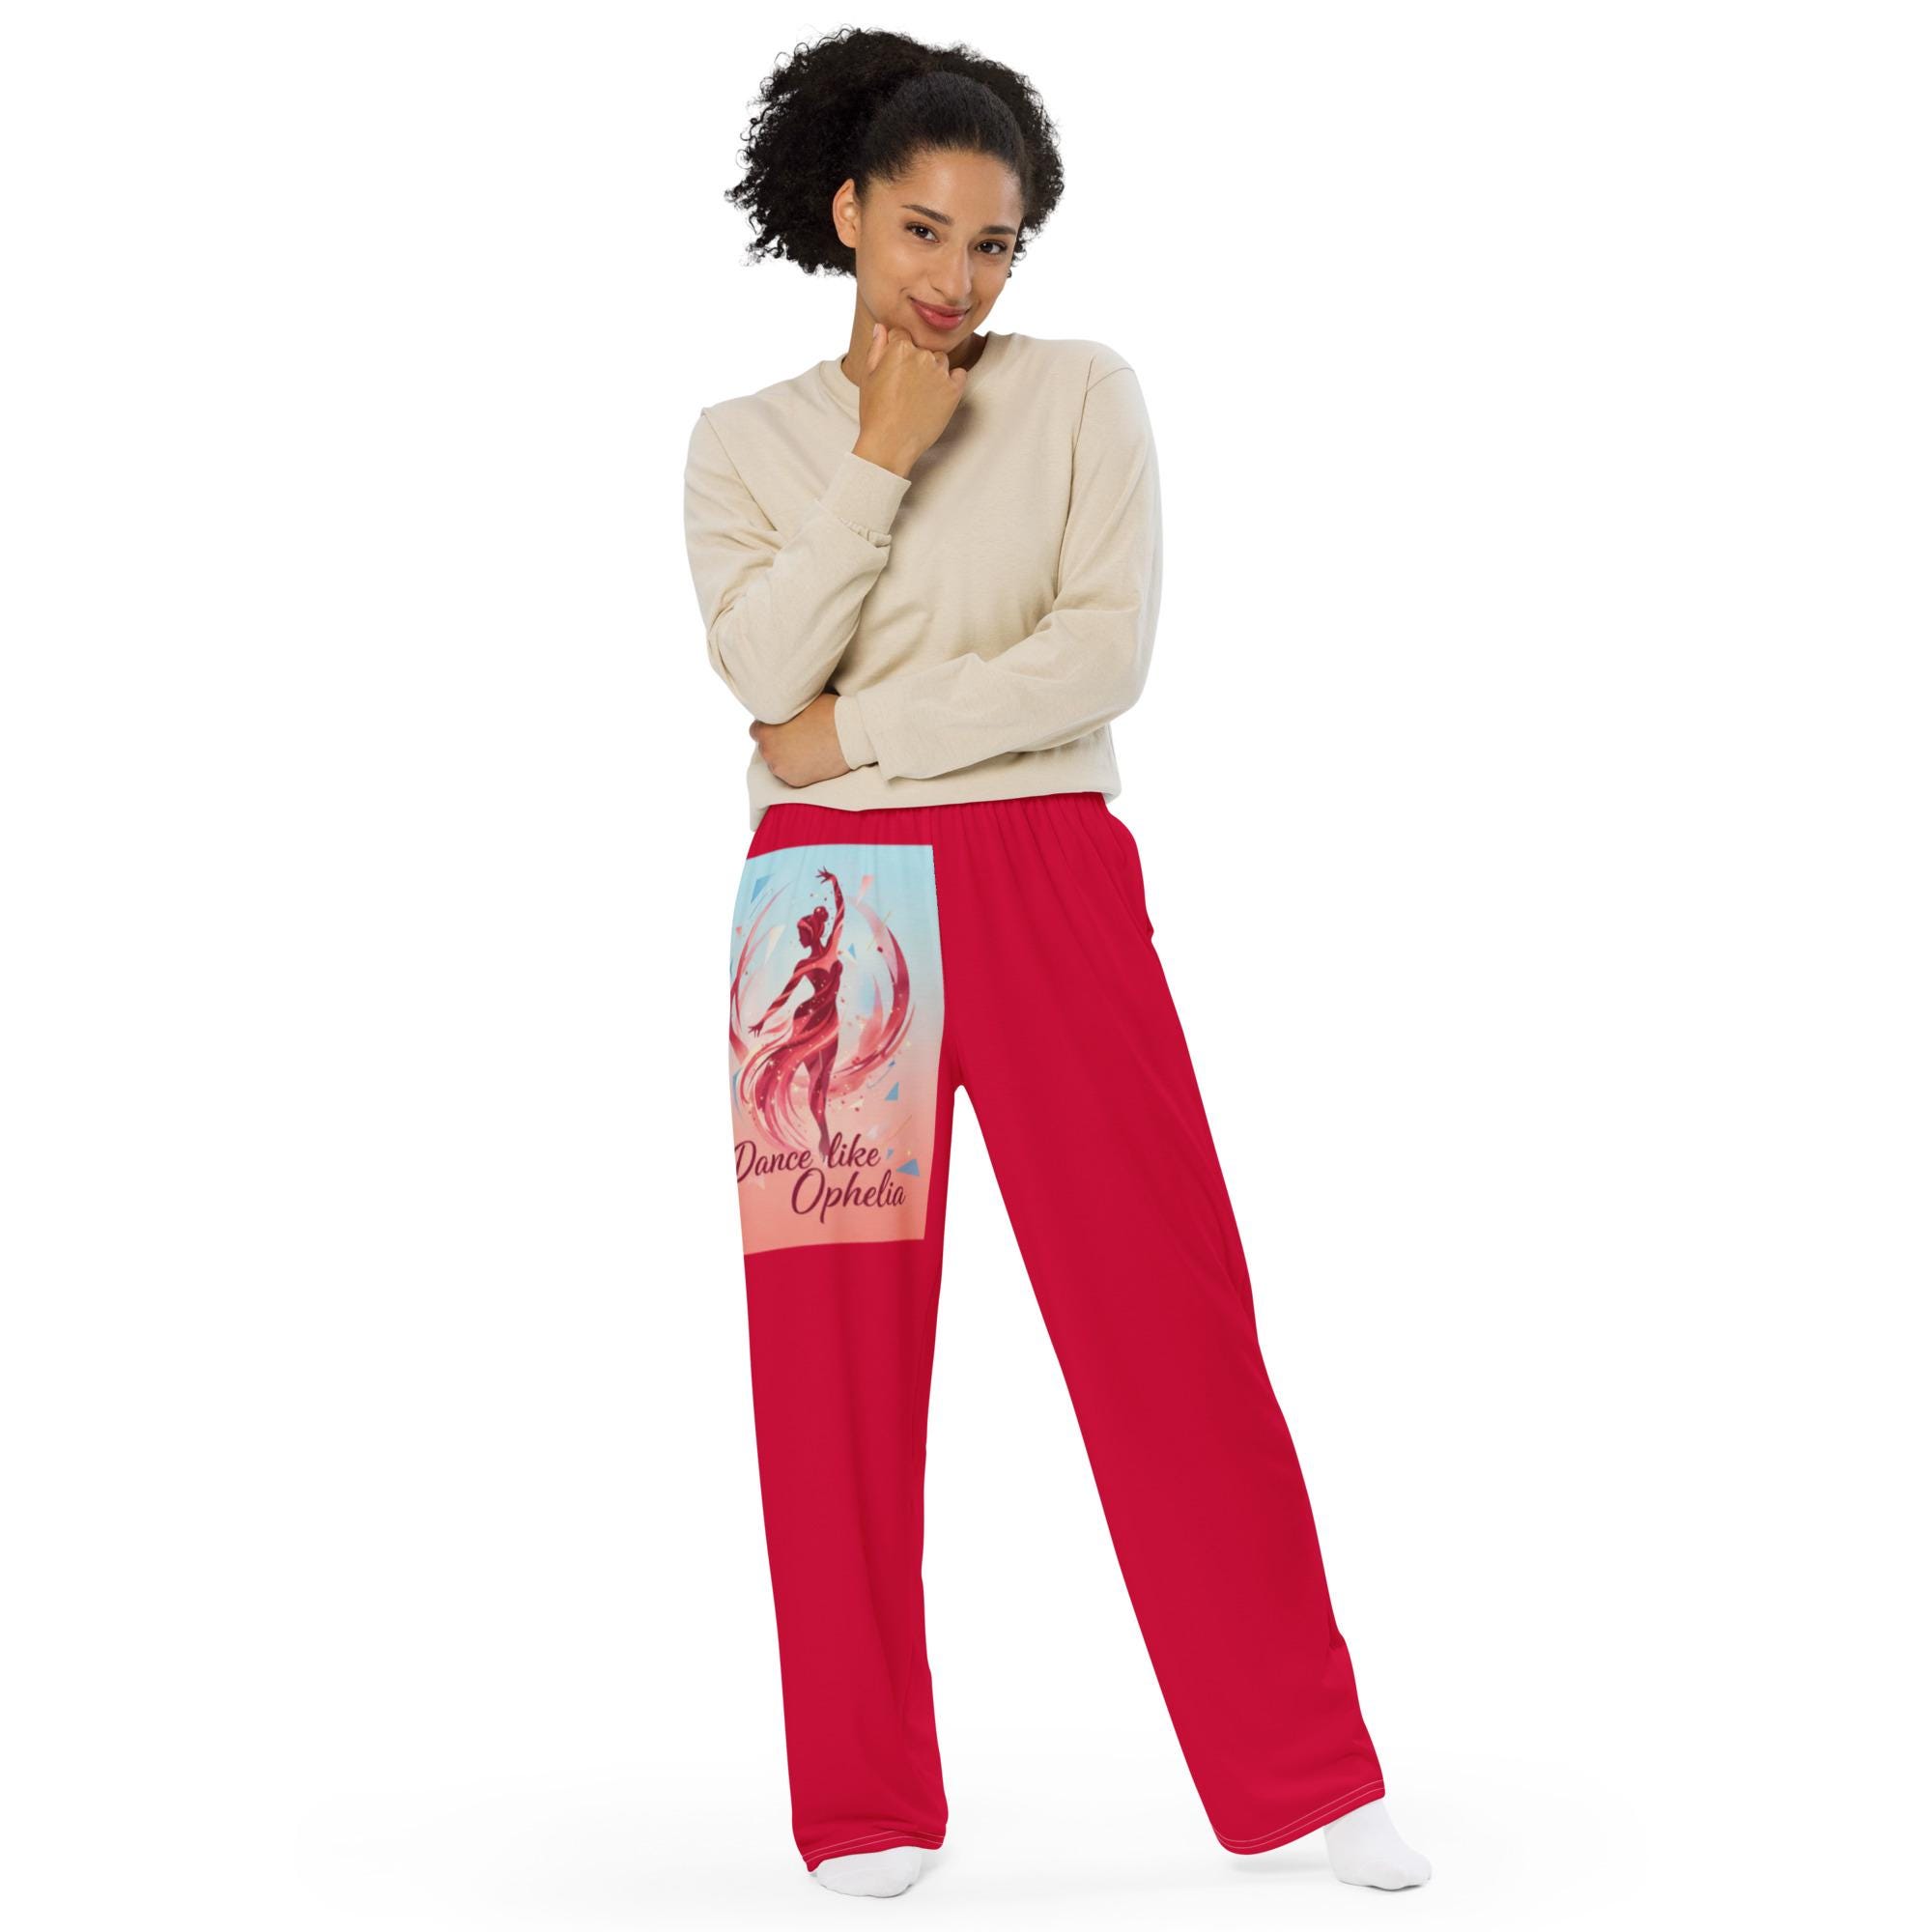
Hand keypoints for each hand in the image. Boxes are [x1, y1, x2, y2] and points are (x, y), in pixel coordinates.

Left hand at [750, 692, 848, 786]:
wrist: (851, 734)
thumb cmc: (828, 712)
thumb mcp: (801, 701)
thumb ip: (785, 707)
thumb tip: (784, 702)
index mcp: (766, 731)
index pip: (755, 731)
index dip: (769, 727)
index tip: (781, 725)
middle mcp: (769, 752)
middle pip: (767, 748)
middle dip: (778, 742)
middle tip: (796, 735)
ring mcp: (782, 769)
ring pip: (778, 763)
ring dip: (787, 756)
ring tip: (805, 747)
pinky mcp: (795, 782)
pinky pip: (791, 774)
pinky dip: (798, 768)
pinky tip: (811, 758)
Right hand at [852, 321, 968, 476]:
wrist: (890, 443)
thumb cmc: (875, 412)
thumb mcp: (868, 376)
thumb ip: (877, 347)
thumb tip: (882, 327)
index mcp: (900, 348)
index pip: (903, 335)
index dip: (897, 351)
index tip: (895, 369)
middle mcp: (923, 355)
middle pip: (923, 349)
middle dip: (916, 362)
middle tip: (906, 387)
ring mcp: (940, 372)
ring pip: (941, 361)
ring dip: (933, 371)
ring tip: (920, 395)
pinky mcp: (954, 390)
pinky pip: (960, 375)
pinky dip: (952, 381)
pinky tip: (938, 395)